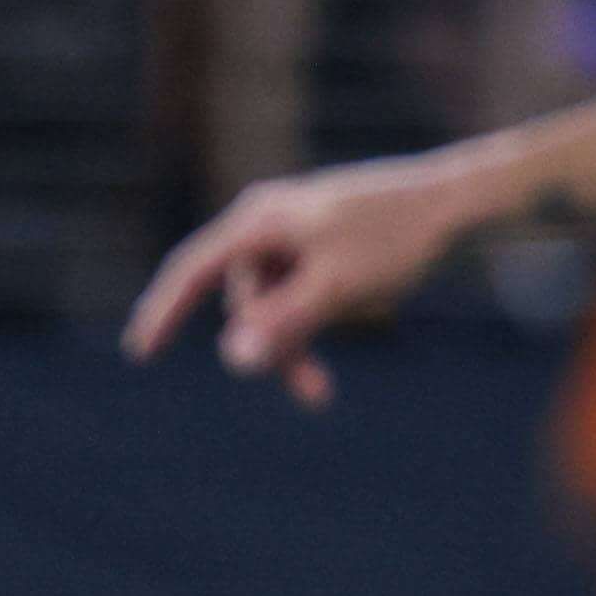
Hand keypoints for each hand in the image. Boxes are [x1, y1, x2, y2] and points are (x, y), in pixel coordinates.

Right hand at [125, 154, 474, 405]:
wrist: (455, 202)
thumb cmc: (395, 236)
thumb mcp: (337, 287)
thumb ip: (283, 323)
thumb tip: (235, 361)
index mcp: (259, 220)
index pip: (192, 270)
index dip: (162, 312)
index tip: (140, 352)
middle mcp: (267, 220)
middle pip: (241, 300)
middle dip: (269, 348)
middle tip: (314, 393)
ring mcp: (292, 231)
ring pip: (270, 303)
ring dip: (293, 344)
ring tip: (323, 389)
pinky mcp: (318, 243)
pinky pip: (294, 293)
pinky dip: (309, 323)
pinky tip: (341, 339)